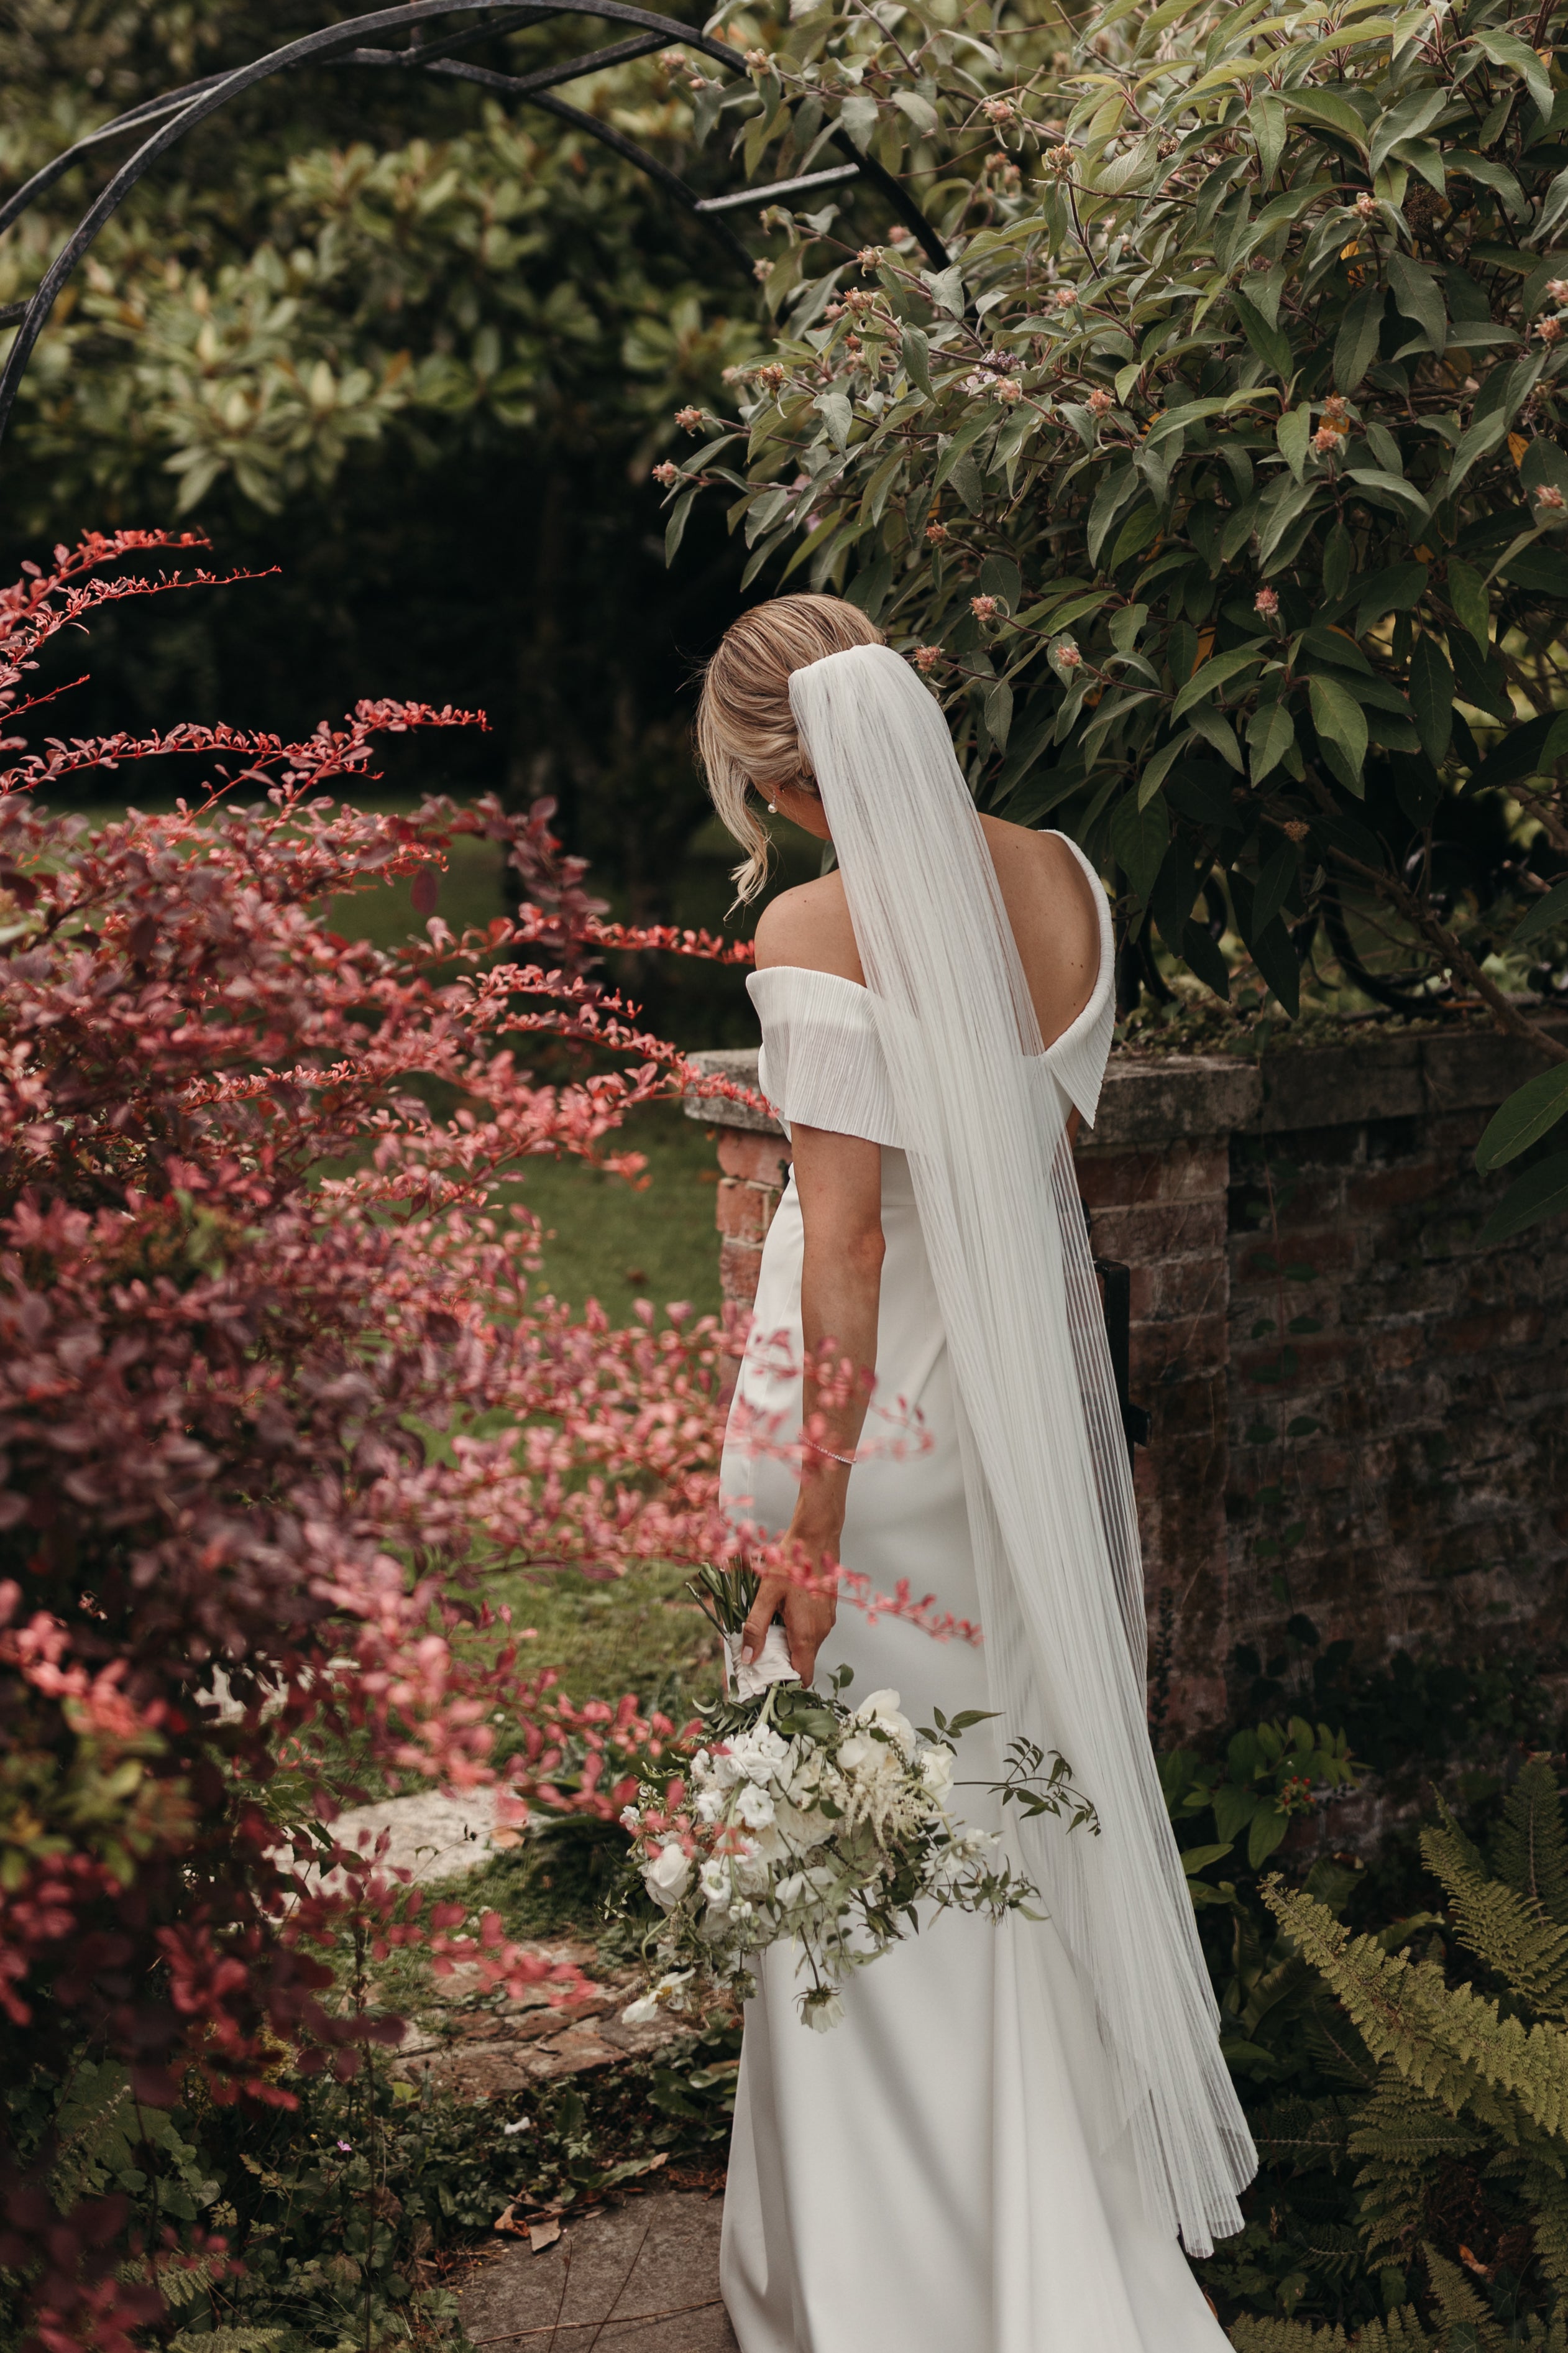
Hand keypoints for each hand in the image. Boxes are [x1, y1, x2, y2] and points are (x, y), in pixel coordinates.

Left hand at [740, 1569, 837, 1687]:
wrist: (816, 1538)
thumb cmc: (791, 1563)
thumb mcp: (766, 1595)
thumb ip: (756, 1628)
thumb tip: (749, 1657)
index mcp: (806, 1634)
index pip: (802, 1676)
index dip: (785, 1683)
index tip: (766, 1680)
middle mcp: (821, 1632)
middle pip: (802, 1662)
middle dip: (781, 1662)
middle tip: (758, 1653)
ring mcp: (827, 1622)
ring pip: (806, 1646)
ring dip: (788, 1645)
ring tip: (769, 1630)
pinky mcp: (827, 1612)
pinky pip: (812, 1632)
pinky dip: (797, 1632)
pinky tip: (782, 1616)